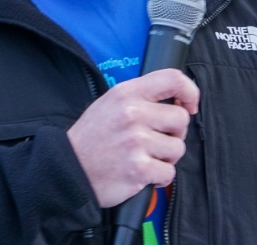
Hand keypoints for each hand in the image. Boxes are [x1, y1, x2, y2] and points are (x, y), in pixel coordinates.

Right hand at [66, 69, 198, 207]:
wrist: (67, 169)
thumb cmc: (92, 138)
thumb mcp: (110, 103)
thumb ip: (141, 97)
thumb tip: (179, 100)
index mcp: (126, 93)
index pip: (172, 78)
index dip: (190, 91)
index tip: (189, 106)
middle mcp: (132, 114)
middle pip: (181, 119)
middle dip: (174, 133)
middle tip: (155, 140)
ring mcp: (136, 141)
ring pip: (178, 148)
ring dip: (166, 158)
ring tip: (144, 157)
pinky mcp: (138, 169)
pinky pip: (168, 173)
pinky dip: (158, 178)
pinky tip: (142, 174)